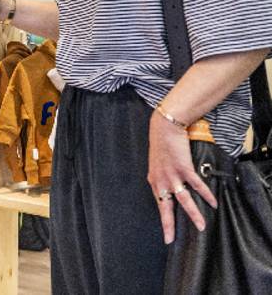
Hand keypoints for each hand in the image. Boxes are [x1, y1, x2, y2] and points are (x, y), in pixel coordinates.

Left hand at [147, 112, 217, 243]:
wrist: (164, 128)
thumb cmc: (162, 146)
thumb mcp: (157, 165)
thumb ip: (163, 178)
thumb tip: (169, 189)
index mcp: (154, 181)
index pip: (159, 204)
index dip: (163, 219)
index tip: (166, 234)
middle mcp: (161, 181)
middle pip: (165, 207)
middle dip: (169, 224)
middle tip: (170, 239)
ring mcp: (172, 175)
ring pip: (183, 200)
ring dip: (193, 214)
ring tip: (202, 227)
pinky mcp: (183, 168)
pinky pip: (196, 185)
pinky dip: (205, 194)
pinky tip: (213, 203)